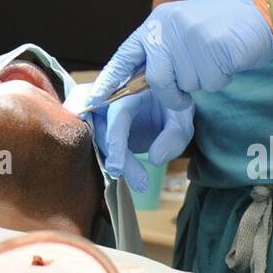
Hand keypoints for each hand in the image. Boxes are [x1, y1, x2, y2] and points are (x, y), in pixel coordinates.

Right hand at [65, 82, 192, 192]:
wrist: (161, 99)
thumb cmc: (171, 106)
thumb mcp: (181, 119)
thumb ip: (174, 138)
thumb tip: (154, 159)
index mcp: (132, 89)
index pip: (117, 115)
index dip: (116, 144)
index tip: (117, 170)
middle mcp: (109, 94)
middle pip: (100, 129)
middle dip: (116, 159)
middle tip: (141, 183)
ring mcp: (99, 107)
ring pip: (92, 136)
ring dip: (111, 160)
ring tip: (140, 181)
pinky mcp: (96, 119)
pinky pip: (91, 139)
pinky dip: (105, 156)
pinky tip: (127, 171)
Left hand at [91, 0, 272, 111]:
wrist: (263, 16)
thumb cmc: (223, 27)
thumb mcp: (184, 29)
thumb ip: (163, 50)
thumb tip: (141, 81)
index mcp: (158, 21)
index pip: (127, 53)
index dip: (112, 77)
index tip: (97, 98)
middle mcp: (169, 27)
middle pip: (157, 79)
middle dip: (172, 94)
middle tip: (188, 91)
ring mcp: (190, 37)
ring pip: (185, 85)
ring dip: (202, 82)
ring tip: (215, 59)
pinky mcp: (213, 49)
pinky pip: (209, 85)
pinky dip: (220, 80)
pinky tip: (228, 60)